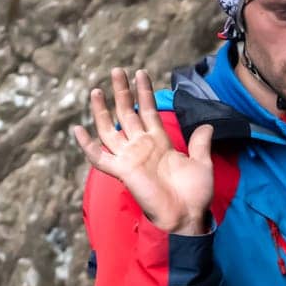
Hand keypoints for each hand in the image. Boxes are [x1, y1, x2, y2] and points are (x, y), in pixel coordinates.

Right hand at [73, 68, 213, 235]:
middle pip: (127, 114)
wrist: (187, 215)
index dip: (143, 93)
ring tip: (97, 90)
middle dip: (121, 92)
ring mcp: (130, 157)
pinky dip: (87, 146)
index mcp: (159, 143)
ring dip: (102, 110)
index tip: (140, 73)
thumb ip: (200, 143)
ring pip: (110, 129)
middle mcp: (141, 147)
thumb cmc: (194, 194)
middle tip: (116, 70)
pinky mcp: (122, 171)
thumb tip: (206, 125)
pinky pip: (99, 157)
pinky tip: (78, 130)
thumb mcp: (201, 163)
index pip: (147, 111)